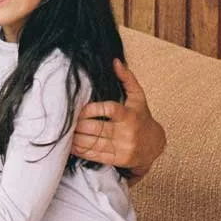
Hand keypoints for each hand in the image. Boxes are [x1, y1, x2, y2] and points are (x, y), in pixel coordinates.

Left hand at [73, 58, 166, 177]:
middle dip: (78, 126)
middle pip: (97, 129)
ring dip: (76, 139)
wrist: (154, 144)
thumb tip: (115, 61)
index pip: (109, 110)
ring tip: (65, 133)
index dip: (91, 109)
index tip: (79, 109)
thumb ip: (127, 78)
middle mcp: (127, 132)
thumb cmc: (142, 116)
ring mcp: (122, 148)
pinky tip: (72, 146)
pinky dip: (81, 151)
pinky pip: (95, 156)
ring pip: (94, 144)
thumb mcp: (138, 96)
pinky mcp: (118, 159)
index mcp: (130, 115)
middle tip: (66, 121)